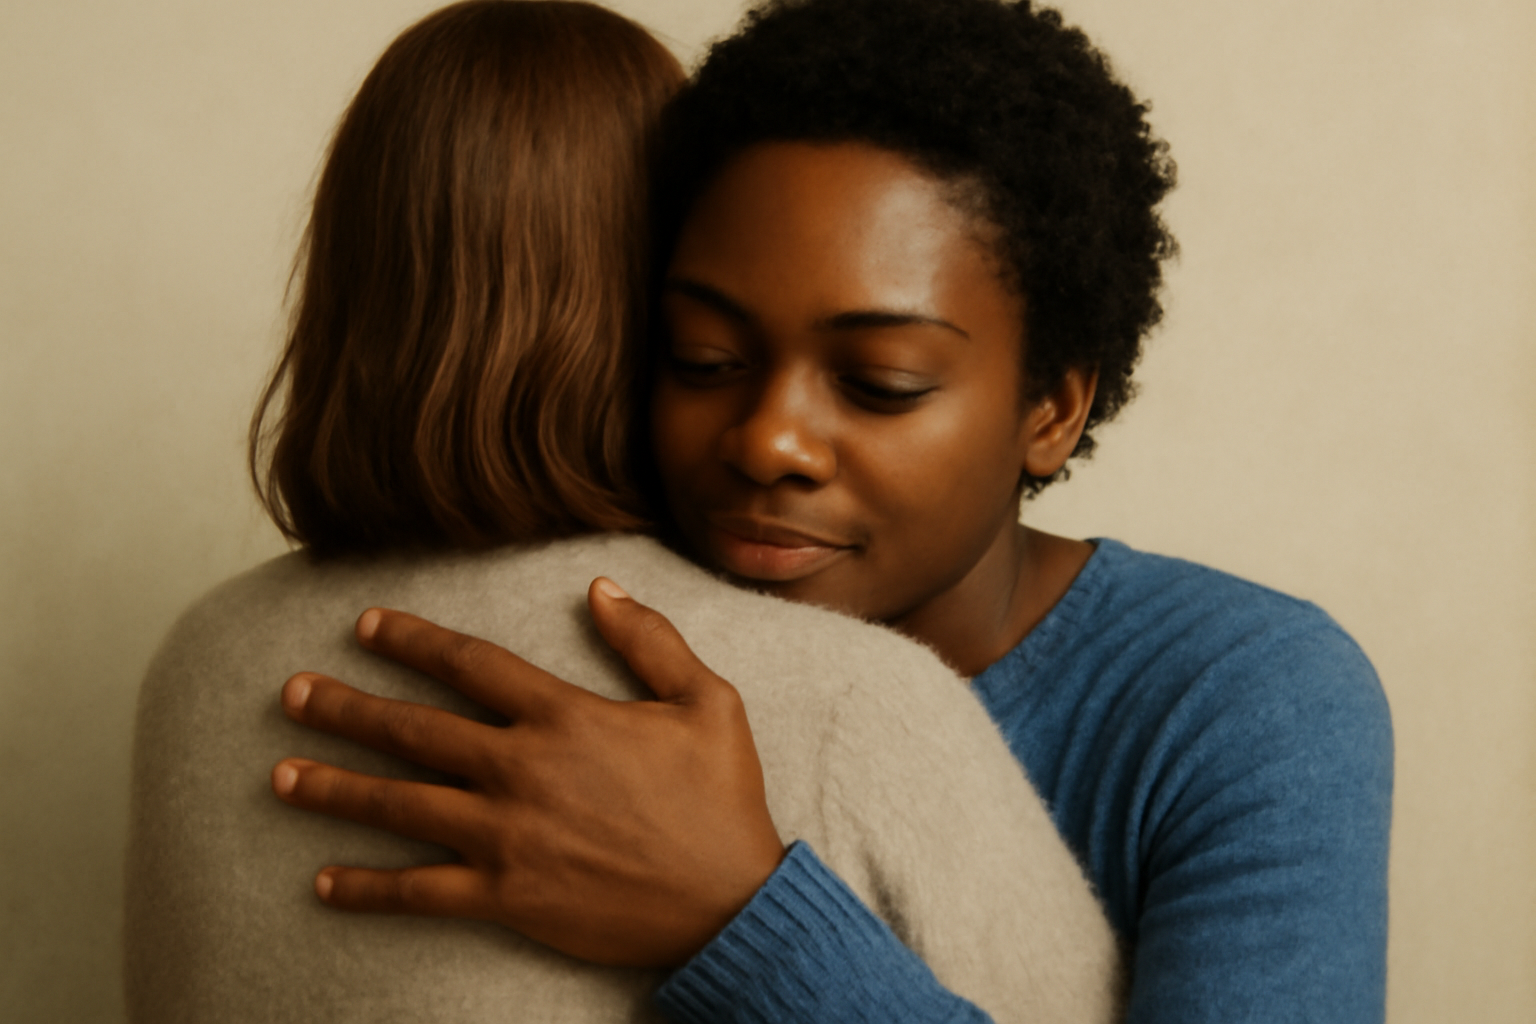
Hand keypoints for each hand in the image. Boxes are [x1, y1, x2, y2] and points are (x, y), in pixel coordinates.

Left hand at [269, 578, 786, 967]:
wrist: (729, 902)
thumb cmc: (721, 800)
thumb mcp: (707, 702)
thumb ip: (650, 639)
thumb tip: (600, 588)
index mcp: (566, 717)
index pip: (470, 665)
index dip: (413, 642)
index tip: (364, 627)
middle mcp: (523, 770)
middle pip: (415, 730)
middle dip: (346, 708)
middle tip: (293, 694)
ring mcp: (509, 836)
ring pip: (402, 805)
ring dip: (336, 788)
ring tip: (280, 775)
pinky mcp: (508, 897)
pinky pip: (422, 892)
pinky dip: (369, 889)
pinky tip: (324, 883)